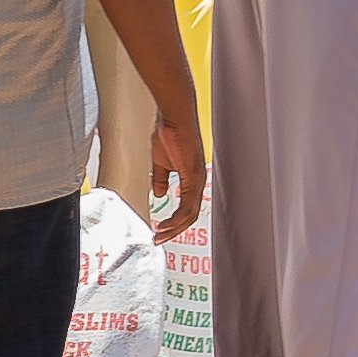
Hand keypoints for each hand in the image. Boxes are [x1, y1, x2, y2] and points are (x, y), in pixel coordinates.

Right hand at [136, 93, 206, 244]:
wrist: (174, 116)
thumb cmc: (169, 132)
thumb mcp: (161, 162)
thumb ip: (161, 179)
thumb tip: (160, 194)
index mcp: (192, 178)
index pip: (187, 208)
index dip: (174, 222)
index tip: (160, 230)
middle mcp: (198, 181)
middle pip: (190, 216)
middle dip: (174, 231)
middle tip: (159, 240)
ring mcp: (197, 180)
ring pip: (190, 215)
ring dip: (174, 228)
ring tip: (160, 235)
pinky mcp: (193, 176)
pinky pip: (187, 205)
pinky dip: (176, 218)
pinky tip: (166, 223)